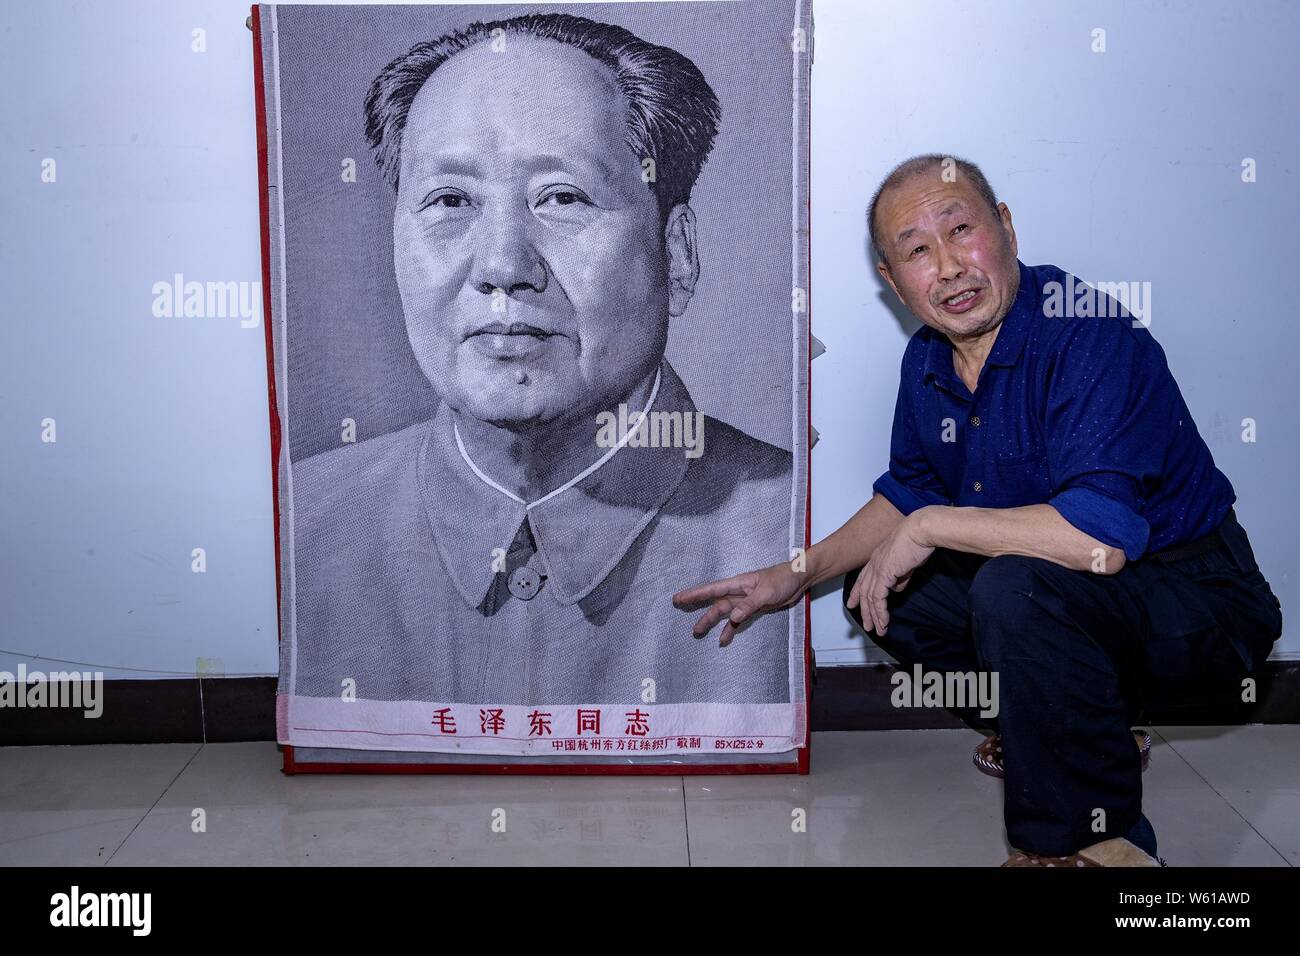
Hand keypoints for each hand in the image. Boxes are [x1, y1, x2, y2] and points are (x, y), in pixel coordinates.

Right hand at [672, 561, 806, 646]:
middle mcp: (738, 592)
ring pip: (724, 612)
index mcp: (738, 583)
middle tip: (679, 608)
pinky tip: (723, 639)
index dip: (695, 594)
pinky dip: (731, 629)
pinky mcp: (753, 608)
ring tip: (697, 631)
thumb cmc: (783, 579)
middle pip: (714, 601)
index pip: (712, 589)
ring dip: (711, 621)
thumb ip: (749, 605)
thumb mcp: (766, 592)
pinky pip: (738, 620)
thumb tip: (732, 617)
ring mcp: (745, 601)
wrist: (799, 579)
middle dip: (697, 606)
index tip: (679, 598)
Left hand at [845, 510, 934, 636]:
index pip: (863, 579)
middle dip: (864, 610)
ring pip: (870, 598)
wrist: (921, 530)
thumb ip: (901, 576)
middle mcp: (874, 563)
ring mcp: (877, 569)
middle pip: (863, 591)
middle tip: (867, 625)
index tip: (853, 604)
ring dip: (874, 616)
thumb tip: (898, 588)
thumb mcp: (907, 562)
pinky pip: (878, 598)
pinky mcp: (884, 574)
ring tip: (878, 630)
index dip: (857, 593)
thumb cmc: (918, 541)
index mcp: (878, 558)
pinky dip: (880, 612)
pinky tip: (884, 621)